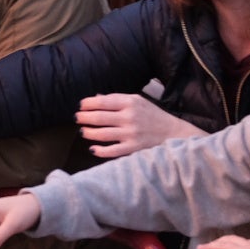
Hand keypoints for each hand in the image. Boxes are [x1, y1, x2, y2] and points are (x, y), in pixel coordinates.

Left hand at [74, 93, 201, 158]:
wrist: (172, 133)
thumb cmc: (153, 115)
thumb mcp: (138, 101)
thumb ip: (117, 99)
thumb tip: (96, 97)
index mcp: (130, 102)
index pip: (103, 101)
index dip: (88, 104)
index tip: (81, 105)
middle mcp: (130, 117)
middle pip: (99, 117)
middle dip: (84, 117)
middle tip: (77, 118)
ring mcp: (131, 134)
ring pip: (102, 134)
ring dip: (89, 133)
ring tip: (82, 132)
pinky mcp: (133, 148)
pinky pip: (112, 151)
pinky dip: (100, 151)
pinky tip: (93, 149)